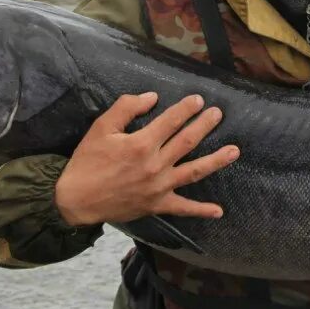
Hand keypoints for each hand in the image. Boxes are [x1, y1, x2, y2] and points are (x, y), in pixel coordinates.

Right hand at [54, 92, 238, 226]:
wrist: (75, 200)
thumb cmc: (87, 161)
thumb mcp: (101, 127)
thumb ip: (126, 108)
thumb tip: (152, 97)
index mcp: (142, 143)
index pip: (171, 121)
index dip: (186, 108)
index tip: (198, 100)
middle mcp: (155, 165)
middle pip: (187, 141)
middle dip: (204, 125)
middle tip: (218, 114)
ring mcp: (159, 187)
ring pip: (194, 171)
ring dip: (216, 161)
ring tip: (234, 151)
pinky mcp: (157, 205)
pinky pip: (183, 208)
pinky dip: (201, 211)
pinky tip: (218, 211)